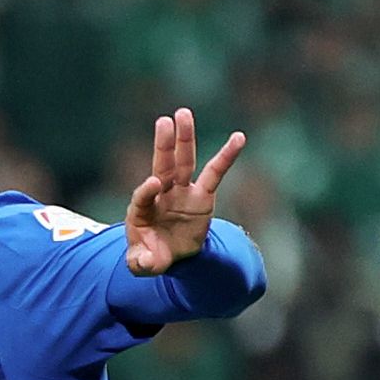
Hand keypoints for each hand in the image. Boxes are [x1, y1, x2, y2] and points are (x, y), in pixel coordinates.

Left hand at [123, 107, 247, 276]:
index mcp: (142, 209)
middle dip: (163, 146)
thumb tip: (143, 263)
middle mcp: (161, 194)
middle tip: (164, 121)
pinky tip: (238, 138)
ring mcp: (182, 192)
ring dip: (184, 139)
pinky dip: (227, 156)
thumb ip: (140, 264)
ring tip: (184, 114)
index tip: (154, 184)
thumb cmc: (151, 255)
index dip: (146, 189)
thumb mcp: (142, 265)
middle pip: (162, 166)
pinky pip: (216, 173)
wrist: (171, 255)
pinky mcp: (203, 196)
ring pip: (184, 162)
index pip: (143, 195)